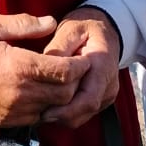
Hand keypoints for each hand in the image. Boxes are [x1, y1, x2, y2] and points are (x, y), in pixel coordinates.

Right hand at [0, 13, 91, 128]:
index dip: (80, 66)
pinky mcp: (6, 121)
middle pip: (65, 94)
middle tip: (79, 69)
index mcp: (20, 67)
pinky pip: (37, 118)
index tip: (84, 58)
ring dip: (63, 97)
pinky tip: (43, 93)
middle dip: (76, 82)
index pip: (66, 72)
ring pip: (54, 109)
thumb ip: (25, 24)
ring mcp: (13, 111)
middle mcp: (21, 93)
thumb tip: (51, 22)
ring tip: (64, 81)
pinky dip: (46, 107)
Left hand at [39, 8, 121, 128]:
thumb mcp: (70, 30)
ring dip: (63, 117)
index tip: (45, 112)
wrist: (104, 29)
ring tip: (41, 110)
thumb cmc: (85, 28)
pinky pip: (84, 113)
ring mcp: (107, 92)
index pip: (88, 98)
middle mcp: (109, 82)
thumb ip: (59, 48)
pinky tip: (51, 106)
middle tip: (36, 115)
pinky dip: (68, 113)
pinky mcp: (102, 98)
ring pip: (84, 115)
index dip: (67, 110)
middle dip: (61, 116)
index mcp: (103, 64)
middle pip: (85, 110)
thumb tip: (43, 66)